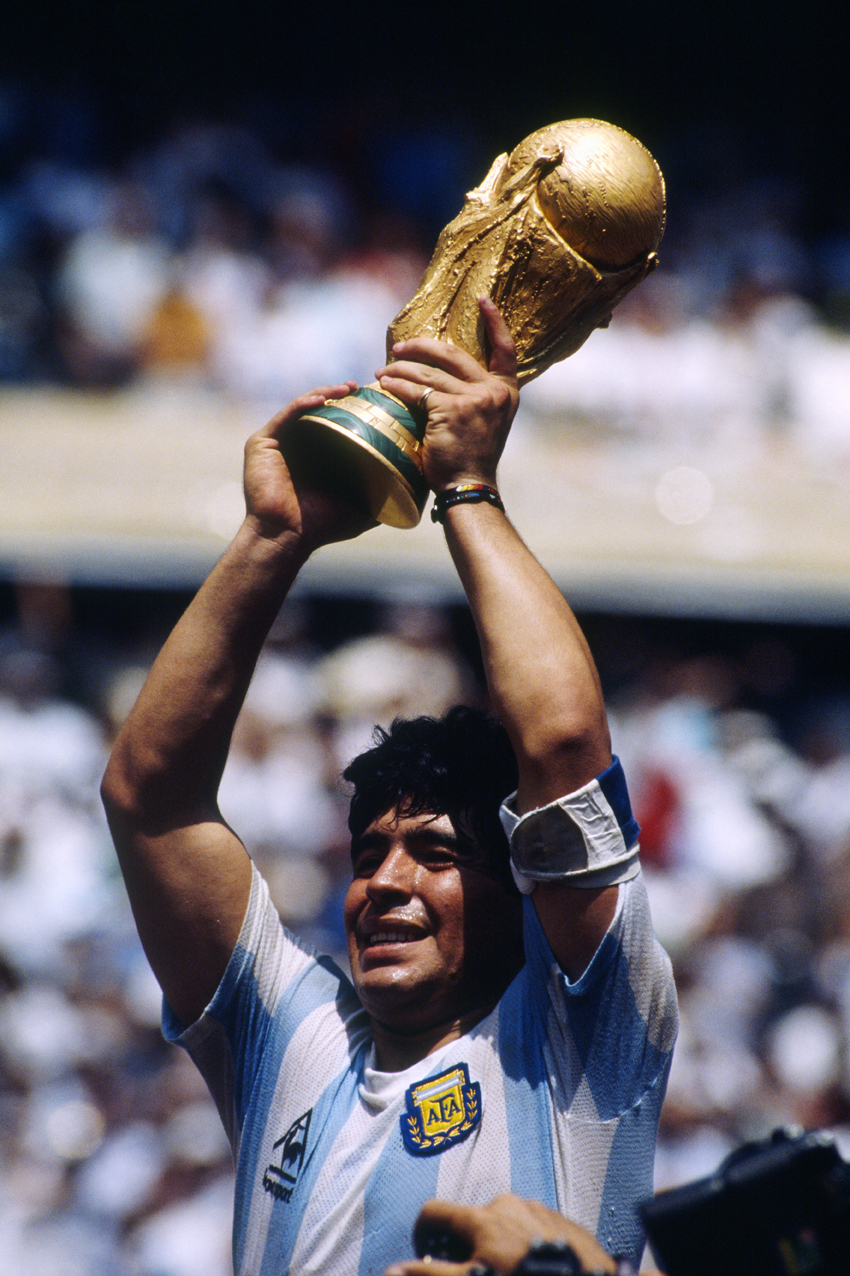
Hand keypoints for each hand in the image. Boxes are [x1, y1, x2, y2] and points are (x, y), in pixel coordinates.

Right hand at [243, 383, 375, 551]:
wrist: (287, 537)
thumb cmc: (321, 526)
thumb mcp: (361, 508)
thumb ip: (382, 494)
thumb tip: (415, 488)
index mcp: (318, 457)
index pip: (337, 426)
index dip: (355, 412)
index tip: (376, 402)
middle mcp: (298, 446)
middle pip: (320, 412)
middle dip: (340, 396)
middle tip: (361, 388)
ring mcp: (280, 443)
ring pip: (303, 408)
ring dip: (325, 393)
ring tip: (347, 388)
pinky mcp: (262, 443)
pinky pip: (286, 416)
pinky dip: (304, 404)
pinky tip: (322, 398)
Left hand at [375, 298, 518, 493]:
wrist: (469, 487)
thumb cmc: (471, 457)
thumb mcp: (485, 420)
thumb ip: (473, 394)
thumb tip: (440, 370)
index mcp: (506, 392)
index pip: (505, 349)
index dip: (494, 321)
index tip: (483, 299)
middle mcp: (493, 392)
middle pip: (453, 353)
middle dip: (420, 347)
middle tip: (398, 348)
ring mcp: (474, 399)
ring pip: (429, 373)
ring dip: (401, 369)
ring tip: (383, 371)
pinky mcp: (451, 410)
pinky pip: (416, 390)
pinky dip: (397, 386)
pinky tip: (384, 386)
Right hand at [383, 1194, 617, 1275]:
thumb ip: (431, 1275)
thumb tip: (390, 1271)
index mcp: (480, 1218)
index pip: (433, 1211)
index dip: (421, 1233)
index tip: (426, 1254)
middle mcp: (507, 1203)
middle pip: (470, 1220)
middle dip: (465, 1245)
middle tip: (475, 1272)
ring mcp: (537, 1208)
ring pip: (503, 1223)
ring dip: (497, 1244)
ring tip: (510, 1272)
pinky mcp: (562, 1219)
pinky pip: (532, 1226)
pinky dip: (525, 1243)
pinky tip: (535, 1267)